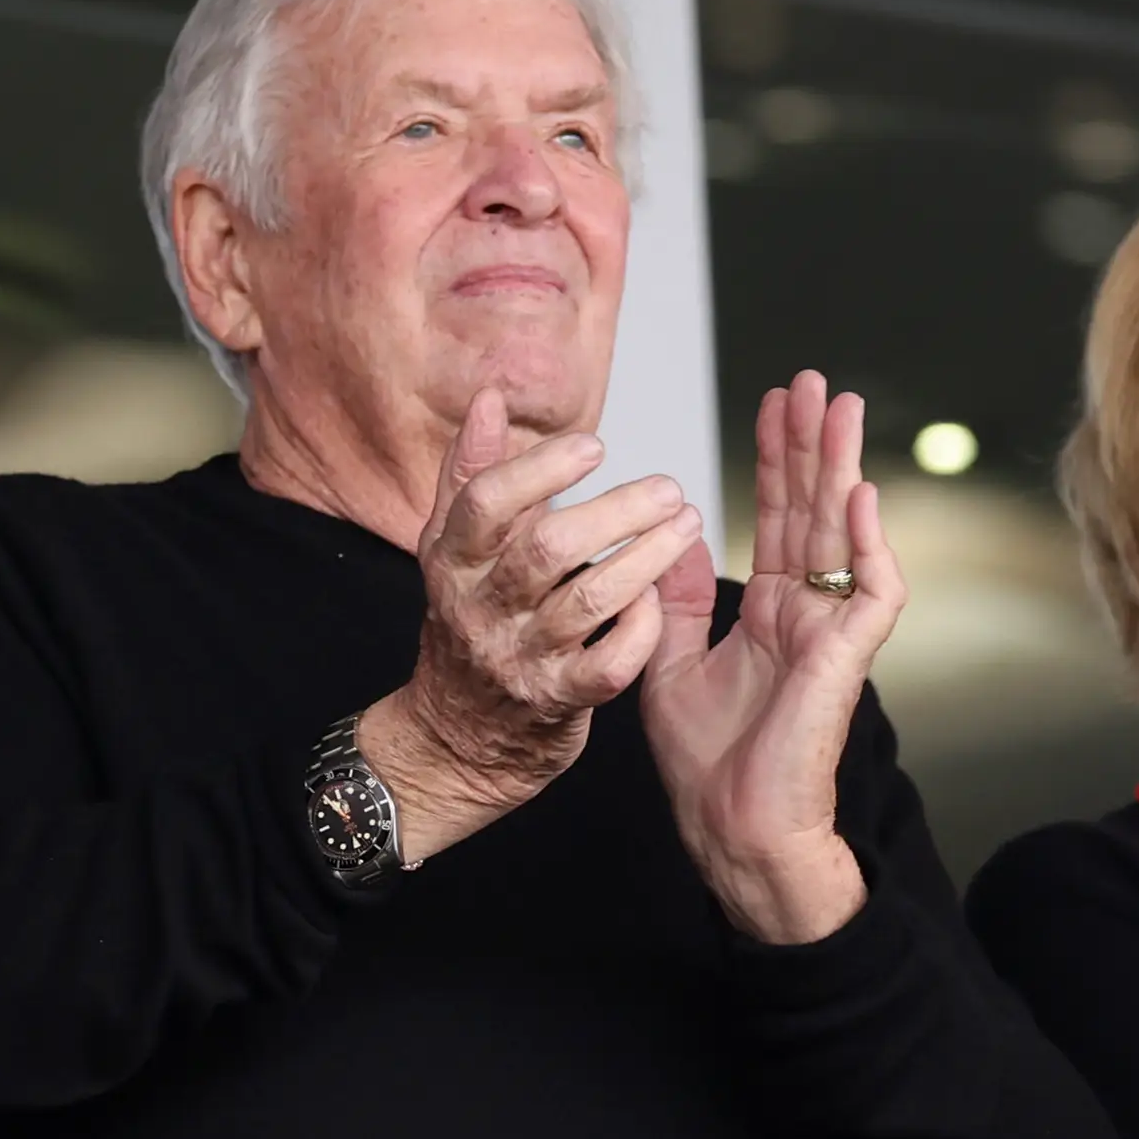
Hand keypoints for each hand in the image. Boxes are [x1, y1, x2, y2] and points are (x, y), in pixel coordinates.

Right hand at [357, 387, 701, 865]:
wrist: (459, 739)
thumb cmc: (470, 627)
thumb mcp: (452, 551)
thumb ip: (471, 475)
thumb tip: (489, 399)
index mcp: (452, 562)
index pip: (485, 504)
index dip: (540, 468)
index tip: (594, 445)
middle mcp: (482, 608)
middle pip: (546, 548)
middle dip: (615, 511)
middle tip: (668, 488)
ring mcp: (521, 658)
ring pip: (587, 601)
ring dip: (645, 557)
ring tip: (686, 524)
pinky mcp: (559, 702)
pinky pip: (610, 664)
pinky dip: (641, 627)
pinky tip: (661, 597)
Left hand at [639, 369, 905, 943]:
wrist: (732, 830)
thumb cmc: (708, 768)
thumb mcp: (668, 664)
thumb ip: (676, 598)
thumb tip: (676, 531)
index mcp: (771, 613)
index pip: (778, 519)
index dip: (775, 461)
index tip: (772, 404)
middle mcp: (807, 615)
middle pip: (815, 511)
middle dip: (812, 444)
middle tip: (811, 381)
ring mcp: (832, 635)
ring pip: (847, 534)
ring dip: (843, 468)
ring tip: (838, 408)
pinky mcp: (847, 662)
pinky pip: (873, 593)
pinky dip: (873, 544)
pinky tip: (859, 495)